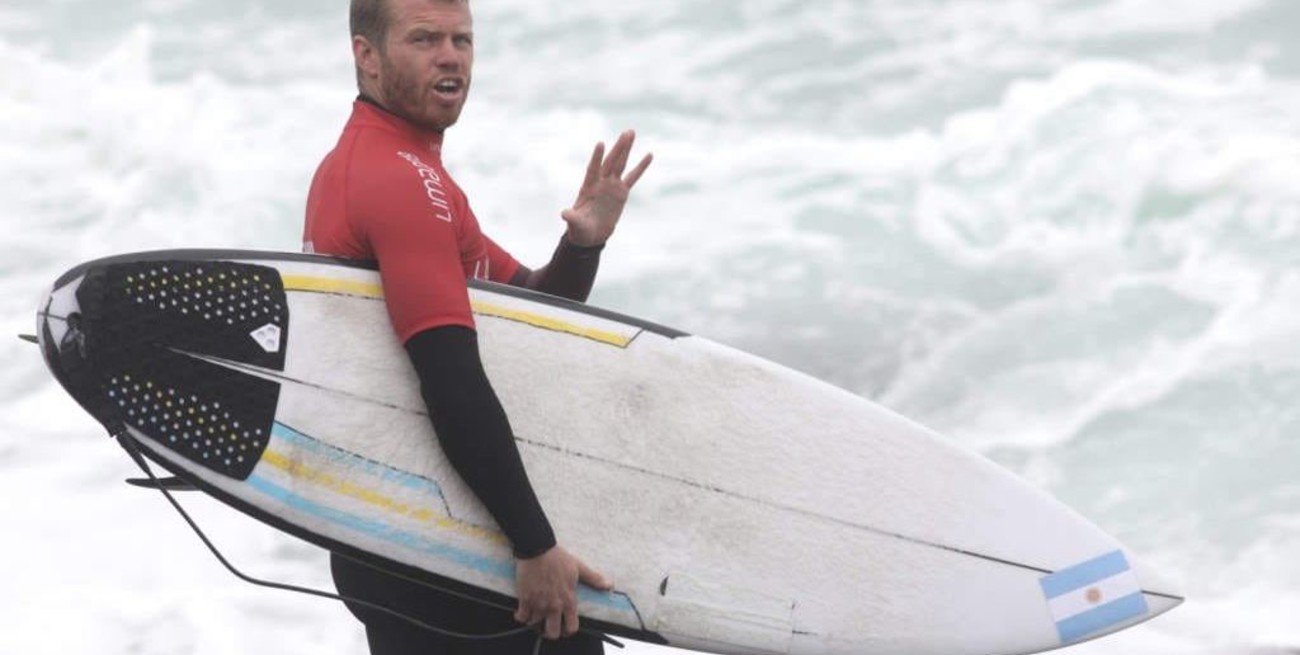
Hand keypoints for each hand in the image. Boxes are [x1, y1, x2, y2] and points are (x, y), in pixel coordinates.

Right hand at [514, 545, 612, 638]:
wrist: (537, 548)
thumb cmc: (559, 558)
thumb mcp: (579, 567)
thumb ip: (594, 579)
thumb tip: (610, 585)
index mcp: (568, 600)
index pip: (571, 627)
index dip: (568, 630)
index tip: (564, 627)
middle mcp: (554, 606)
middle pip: (552, 633)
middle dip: (550, 631)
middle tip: (548, 625)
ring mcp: (538, 604)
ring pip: (535, 625)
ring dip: (535, 622)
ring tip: (535, 615)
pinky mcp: (525, 599)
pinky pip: (521, 617)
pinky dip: (521, 616)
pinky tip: (523, 611)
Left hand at [561, 130, 653, 246]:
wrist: (591, 235)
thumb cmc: (580, 229)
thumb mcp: (575, 224)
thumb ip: (571, 217)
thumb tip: (564, 214)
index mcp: (588, 187)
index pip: (593, 169)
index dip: (596, 158)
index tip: (601, 144)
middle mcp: (600, 182)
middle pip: (610, 162)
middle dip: (618, 148)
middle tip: (627, 132)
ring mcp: (611, 185)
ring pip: (620, 164)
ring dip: (626, 149)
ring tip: (631, 133)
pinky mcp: (622, 192)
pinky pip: (633, 177)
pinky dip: (641, 167)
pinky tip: (649, 155)